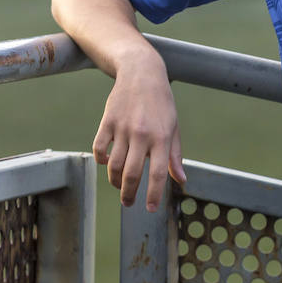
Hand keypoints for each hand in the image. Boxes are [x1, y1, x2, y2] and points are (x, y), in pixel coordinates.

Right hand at [93, 50, 186, 210]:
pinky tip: (107, 163)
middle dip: (129, 194)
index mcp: (162, 137)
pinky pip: (99, 149)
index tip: (150, 208)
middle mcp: (142, 134)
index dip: (153, 194)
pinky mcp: (107, 122)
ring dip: (115, 181)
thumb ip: (175, 155)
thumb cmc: (161, 104)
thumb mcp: (173, 127)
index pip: (158, 173)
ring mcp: (123, 128)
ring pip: (114, 165)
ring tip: (119, 186)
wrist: (141, 74)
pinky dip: (101, 161)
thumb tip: (181, 180)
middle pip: (132, 174)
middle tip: (129, 203)